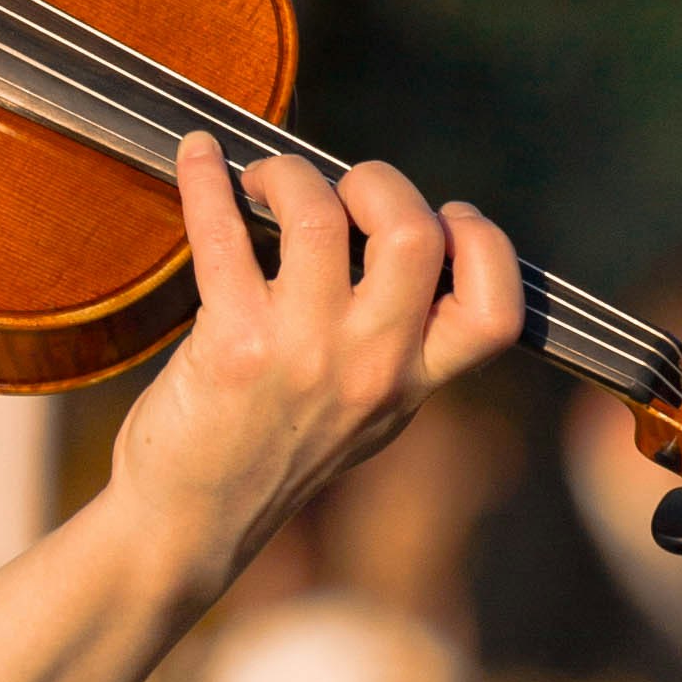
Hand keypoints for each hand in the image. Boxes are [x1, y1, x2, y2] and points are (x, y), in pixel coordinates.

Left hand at [0, 138, 522, 681]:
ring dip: (288, 175)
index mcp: (411, 383)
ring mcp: (303, 354)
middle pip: (414, 237)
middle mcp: (370, 367)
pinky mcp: (233, 345)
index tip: (446, 216)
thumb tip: (392, 248)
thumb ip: (392, 349)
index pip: (495, 310)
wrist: (186, 525)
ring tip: (263, 180)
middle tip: (338, 186)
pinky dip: (205, 180)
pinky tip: (195, 157)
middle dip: (379, 182)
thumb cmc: (265, 458)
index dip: (484, 244)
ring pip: (320, 217)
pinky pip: (224, 233)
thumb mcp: (362, 417)